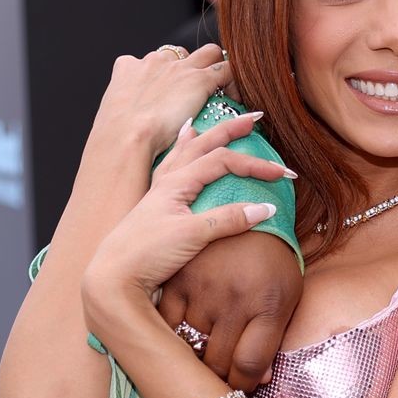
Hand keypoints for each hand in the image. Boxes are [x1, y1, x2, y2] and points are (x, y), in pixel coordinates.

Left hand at [80, 112, 287, 331]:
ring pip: (182, 156)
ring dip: (198, 139)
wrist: (113, 279)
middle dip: (229, 130)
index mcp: (176, 182)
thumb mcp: (192, 236)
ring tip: (201, 124)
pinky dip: (177, 160)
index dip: (255, 165)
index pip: (223, 161)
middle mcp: (166, 183)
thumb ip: (228, 220)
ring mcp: (158, 196)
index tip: (283, 174)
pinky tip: (176, 159)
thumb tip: (266, 208)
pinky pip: (169, 173)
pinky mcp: (154, 212)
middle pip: (202, 146)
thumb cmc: (146, 254)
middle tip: (253, 118)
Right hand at [91, 43, 233, 157]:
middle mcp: (154, 61)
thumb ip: (124, 115)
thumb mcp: (114, 120)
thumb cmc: (116, 138)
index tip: (172, 94)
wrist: (126, 136)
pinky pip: (226, 69)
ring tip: (222, 92)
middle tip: (198, 95)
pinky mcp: (199, 79)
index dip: (166, 76)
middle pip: (181, 53)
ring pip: (209, 53)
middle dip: (191, 68)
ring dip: (216, 68)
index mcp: (128, 67)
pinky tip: (235, 98)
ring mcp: (178, 68)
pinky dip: (233, 81)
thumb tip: (128, 128)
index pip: (152, 61)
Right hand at [158, 233, 303, 391]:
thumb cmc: (273, 261)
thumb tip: (259, 380)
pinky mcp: (179, 279)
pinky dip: (174, 336)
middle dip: (220, 378)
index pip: (248, 364)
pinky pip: (169, 323)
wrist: (249, 212)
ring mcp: (204, 288)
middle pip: (217, 361)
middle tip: (222, 377)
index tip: (241, 386)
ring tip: (203, 356)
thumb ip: (273, 340)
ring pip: (191, 346)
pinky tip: (185, 336)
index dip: (243, 384)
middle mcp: (235, 298)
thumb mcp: (288, 296)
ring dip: (196, 358)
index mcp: (268, 304)